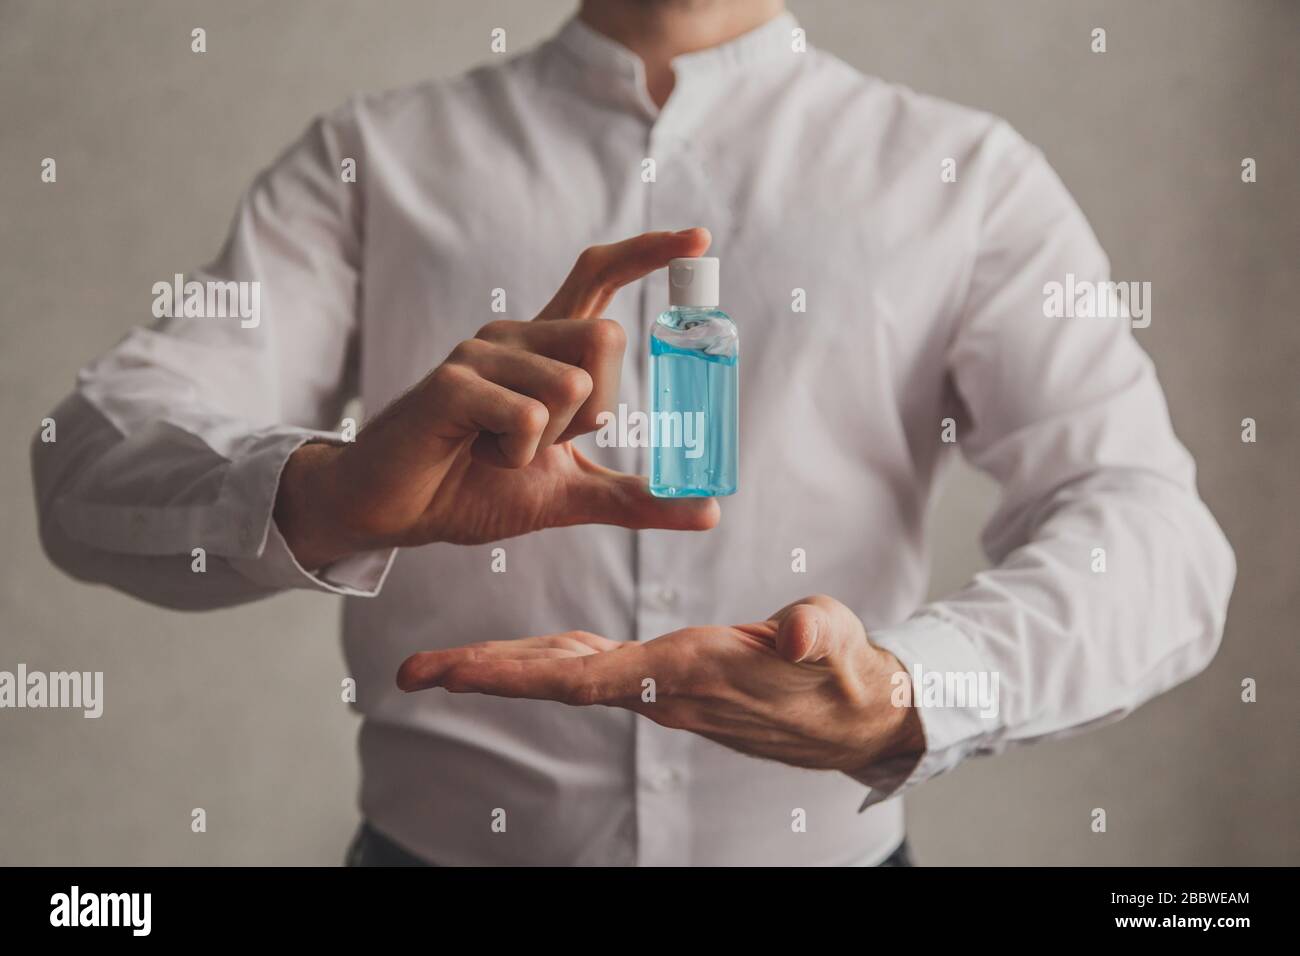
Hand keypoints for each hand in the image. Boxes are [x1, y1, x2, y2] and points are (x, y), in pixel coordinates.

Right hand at [276, 228, 718, 567]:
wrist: (398, 512)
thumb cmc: (474, 487)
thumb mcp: (570, 494)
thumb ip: (637, 498)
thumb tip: (710, 512)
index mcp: (545, 350)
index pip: (598, 277)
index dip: (649, 253)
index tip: (699, 238)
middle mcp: (517, 336)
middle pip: (608, 340)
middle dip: (597, 410)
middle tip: (543, 440)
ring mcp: (482, 352)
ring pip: (575, 386)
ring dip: (549, 442)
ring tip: (498, 449)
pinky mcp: (454, 382)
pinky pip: (530, 418)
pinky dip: (516, 455)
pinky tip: (476, 452)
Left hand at [396, 594, 925, 775]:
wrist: (856, 715)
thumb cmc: (844, 674)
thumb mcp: (838, 645)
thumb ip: (814, 636)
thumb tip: (790, 637)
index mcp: (689, 673)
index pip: (588, 678)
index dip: (518, 674)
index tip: (455, 673)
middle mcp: (663, 688)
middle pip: (558, 682)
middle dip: (485, 675)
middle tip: (413, 671)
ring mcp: (664, 687)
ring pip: (572, 675)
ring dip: (509, 668)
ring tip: (446, 664)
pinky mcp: (673, 677)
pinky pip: (599, 669)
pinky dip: (555, 659)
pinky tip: (532, 651)